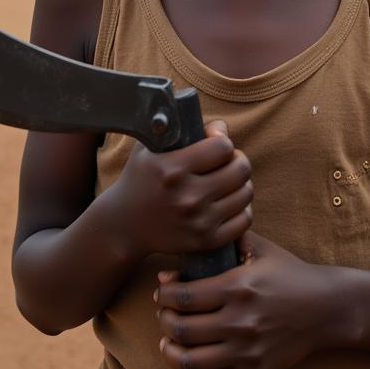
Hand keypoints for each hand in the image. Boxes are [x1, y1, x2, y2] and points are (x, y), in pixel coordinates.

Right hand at [111, 120, 252, 258]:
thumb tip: (222, 127)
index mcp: (172, 168)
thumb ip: (185, 129)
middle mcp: (187, 196)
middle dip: (237, 160)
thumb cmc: (141, 178)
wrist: (123, 224)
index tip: (215, 144)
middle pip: (240, 169)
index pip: (223, 147)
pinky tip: (228, 203)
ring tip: (228, 181)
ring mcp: (198, 221)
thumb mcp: (151, 147)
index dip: (223, 142)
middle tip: (228, 162)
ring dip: (241, 184)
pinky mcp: (205, 241)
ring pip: (245, 193)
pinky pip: (244, 220)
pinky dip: (242, 209)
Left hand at [155, 231, 328, 368]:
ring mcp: (247, 351)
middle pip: (182, 329)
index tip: (162, 291)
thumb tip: (186, 249)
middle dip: (164, 320)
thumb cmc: (289, 274)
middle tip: (164, 313)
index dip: (165, 295)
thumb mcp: (260, 248)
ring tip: (167, 342)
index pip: (184, 297)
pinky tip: (184, 364)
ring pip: (190, 361)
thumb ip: (225, 241)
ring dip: (170, 351)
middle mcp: (240, 321)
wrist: (326, 309)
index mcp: (238, 286)